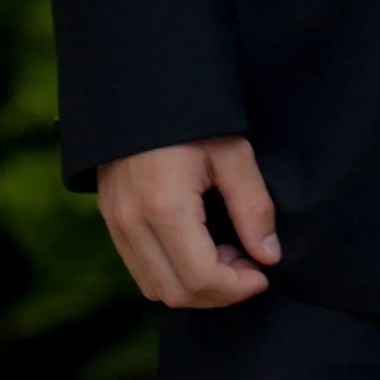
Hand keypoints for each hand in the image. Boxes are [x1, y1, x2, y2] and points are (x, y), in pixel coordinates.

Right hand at [98, 134, 279, 308]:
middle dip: (219, 292)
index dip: (237, 287)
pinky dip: (173, 273)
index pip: (201, 278)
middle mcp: (133, 223)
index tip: (263, 272)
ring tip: (226, 253)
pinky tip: (199, 247)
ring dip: (195, 286)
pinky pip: (140, 269)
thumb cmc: (192, 116)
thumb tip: (268, 256)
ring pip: (155, 287)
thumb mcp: (233, 153)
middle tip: (248, 264)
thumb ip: (253, 207)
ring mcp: (116, 224)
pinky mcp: (111, 220)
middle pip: (176, 293)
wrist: (141, 86)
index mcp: (165, 206)